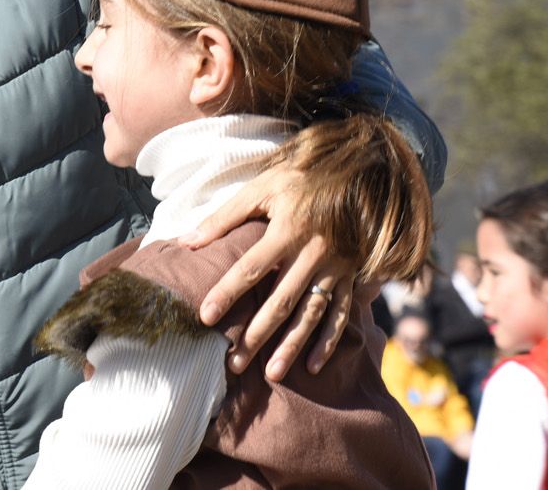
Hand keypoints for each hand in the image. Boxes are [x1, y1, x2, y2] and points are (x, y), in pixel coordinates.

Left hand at [183, 165, 355, 380]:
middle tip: (233, 363)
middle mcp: (313, 253)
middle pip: (281, 300)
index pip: (251, 267)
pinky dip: (329, 342)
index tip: (205, 317)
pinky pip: (341, 314)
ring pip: (311, 313)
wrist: (359, 175)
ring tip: (271, 374)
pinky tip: (313, 366)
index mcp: (288, 230)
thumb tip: (188, 240)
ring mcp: (335, 268)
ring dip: (292, 345)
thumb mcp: (263, 187)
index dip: (228, 292)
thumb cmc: (301, 182)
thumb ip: (226, 216)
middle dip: (257, 334)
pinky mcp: (350, 277)